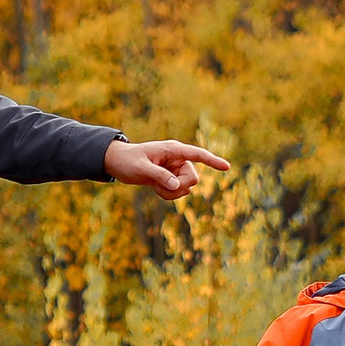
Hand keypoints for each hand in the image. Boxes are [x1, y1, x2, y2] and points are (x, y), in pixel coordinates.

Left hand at [105, 138, 232, 200]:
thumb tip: (177, 186)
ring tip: (155, 186)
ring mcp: (175, 169)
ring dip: (172, 193)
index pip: (198, 154)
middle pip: (193, 179)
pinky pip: (179, 192)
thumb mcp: (141, 169)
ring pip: (187, 187)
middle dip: (179, 187)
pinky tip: (156, 189)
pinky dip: (169, 195)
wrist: (118, 163)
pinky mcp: (172, 178)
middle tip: (160, 185)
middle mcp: (178, 159)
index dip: (212, 161)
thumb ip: (159, 176)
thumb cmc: (128, 161)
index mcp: (173, 150)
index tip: (227, 167)